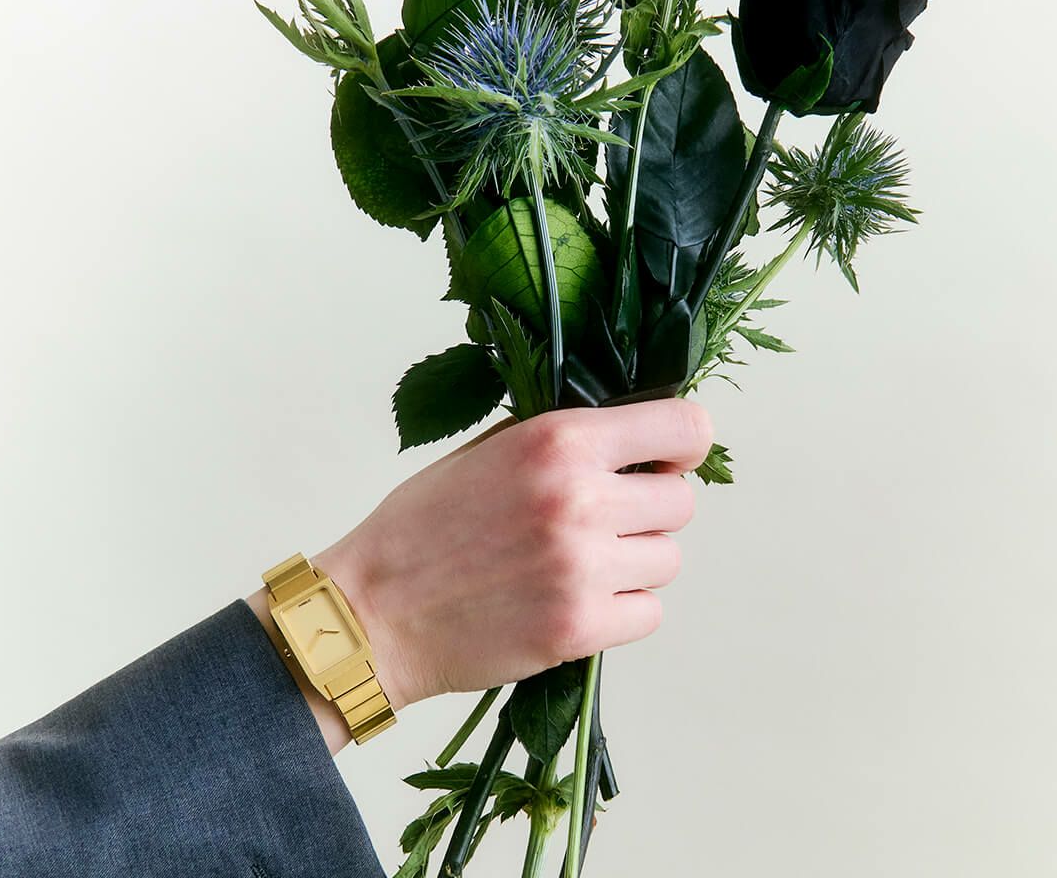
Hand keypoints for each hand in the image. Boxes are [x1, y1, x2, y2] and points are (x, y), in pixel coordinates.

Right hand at [321, 400, 709, 706]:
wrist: (373, 611)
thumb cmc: (423, 525)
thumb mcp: (488, 450)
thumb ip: (561, 439)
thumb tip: (630, 436)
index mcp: (559, 440)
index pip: (683, 427)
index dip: (684, 444)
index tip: (667, 460)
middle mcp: (579, 498)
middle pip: (681, 502)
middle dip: (650, 511)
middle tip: (605, 522)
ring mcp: (583, 567)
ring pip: (668, 561)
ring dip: (636, 563)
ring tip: (581, 565)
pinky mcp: (580, 628)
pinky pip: (649, 614)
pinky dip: (623, 611)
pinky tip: (576, 600)